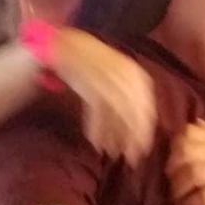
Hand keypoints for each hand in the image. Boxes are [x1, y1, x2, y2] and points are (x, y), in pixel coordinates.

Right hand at [52, 28, 156, 166]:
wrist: (59, 47)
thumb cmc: (88, 69)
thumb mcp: (110, 82)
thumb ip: (124, 103)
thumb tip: (138, 135)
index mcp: (133, 72)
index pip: (145, 104)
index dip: (144, 129)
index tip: (142, 149)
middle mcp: (123, 71)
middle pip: (133, 108)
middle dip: (133, 135)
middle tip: (131, 157)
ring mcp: (104, 73)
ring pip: (116, 109)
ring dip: (114, 134)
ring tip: (111, 152)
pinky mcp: (87, 77)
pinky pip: (96, 106)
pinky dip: (97, 125)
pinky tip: (95, 140)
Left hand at [165, 120, 204, 204]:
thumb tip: (196, 121)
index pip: (189, 132)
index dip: (175, 146)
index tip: (173, 161)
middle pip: (185, 151)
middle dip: (172, 167)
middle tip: (171, 181)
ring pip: (193, 172)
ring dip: (178, 188)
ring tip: (177, 198)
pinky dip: (190, 203)